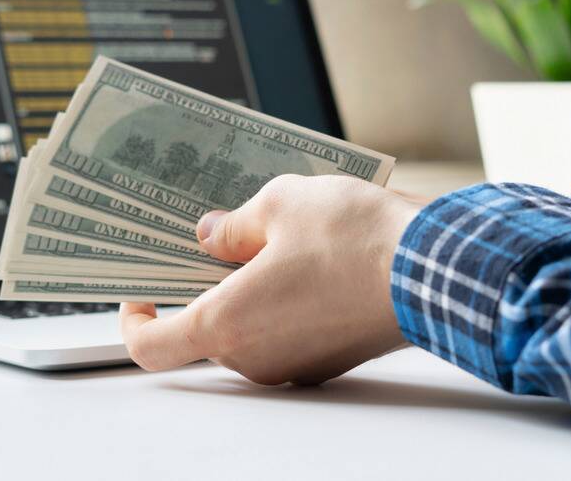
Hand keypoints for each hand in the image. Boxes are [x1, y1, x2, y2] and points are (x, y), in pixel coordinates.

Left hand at [119, 174, 424, 384]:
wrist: (435, 269)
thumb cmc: (354, 239)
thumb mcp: (279, 205)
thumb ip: (233, 225)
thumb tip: (212, 236)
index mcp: (227, 325)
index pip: (152, 346)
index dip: (135, 320)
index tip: (139, 291)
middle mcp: (257, 358)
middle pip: (206, 330)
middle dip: (204, 285)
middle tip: (214, 238)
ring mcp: (297, 364)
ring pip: (252, 329)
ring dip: (249, 290)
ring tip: (271, 235)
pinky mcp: (331, 358)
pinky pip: (288, 332)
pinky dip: (284, 301)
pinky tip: (307, 257)